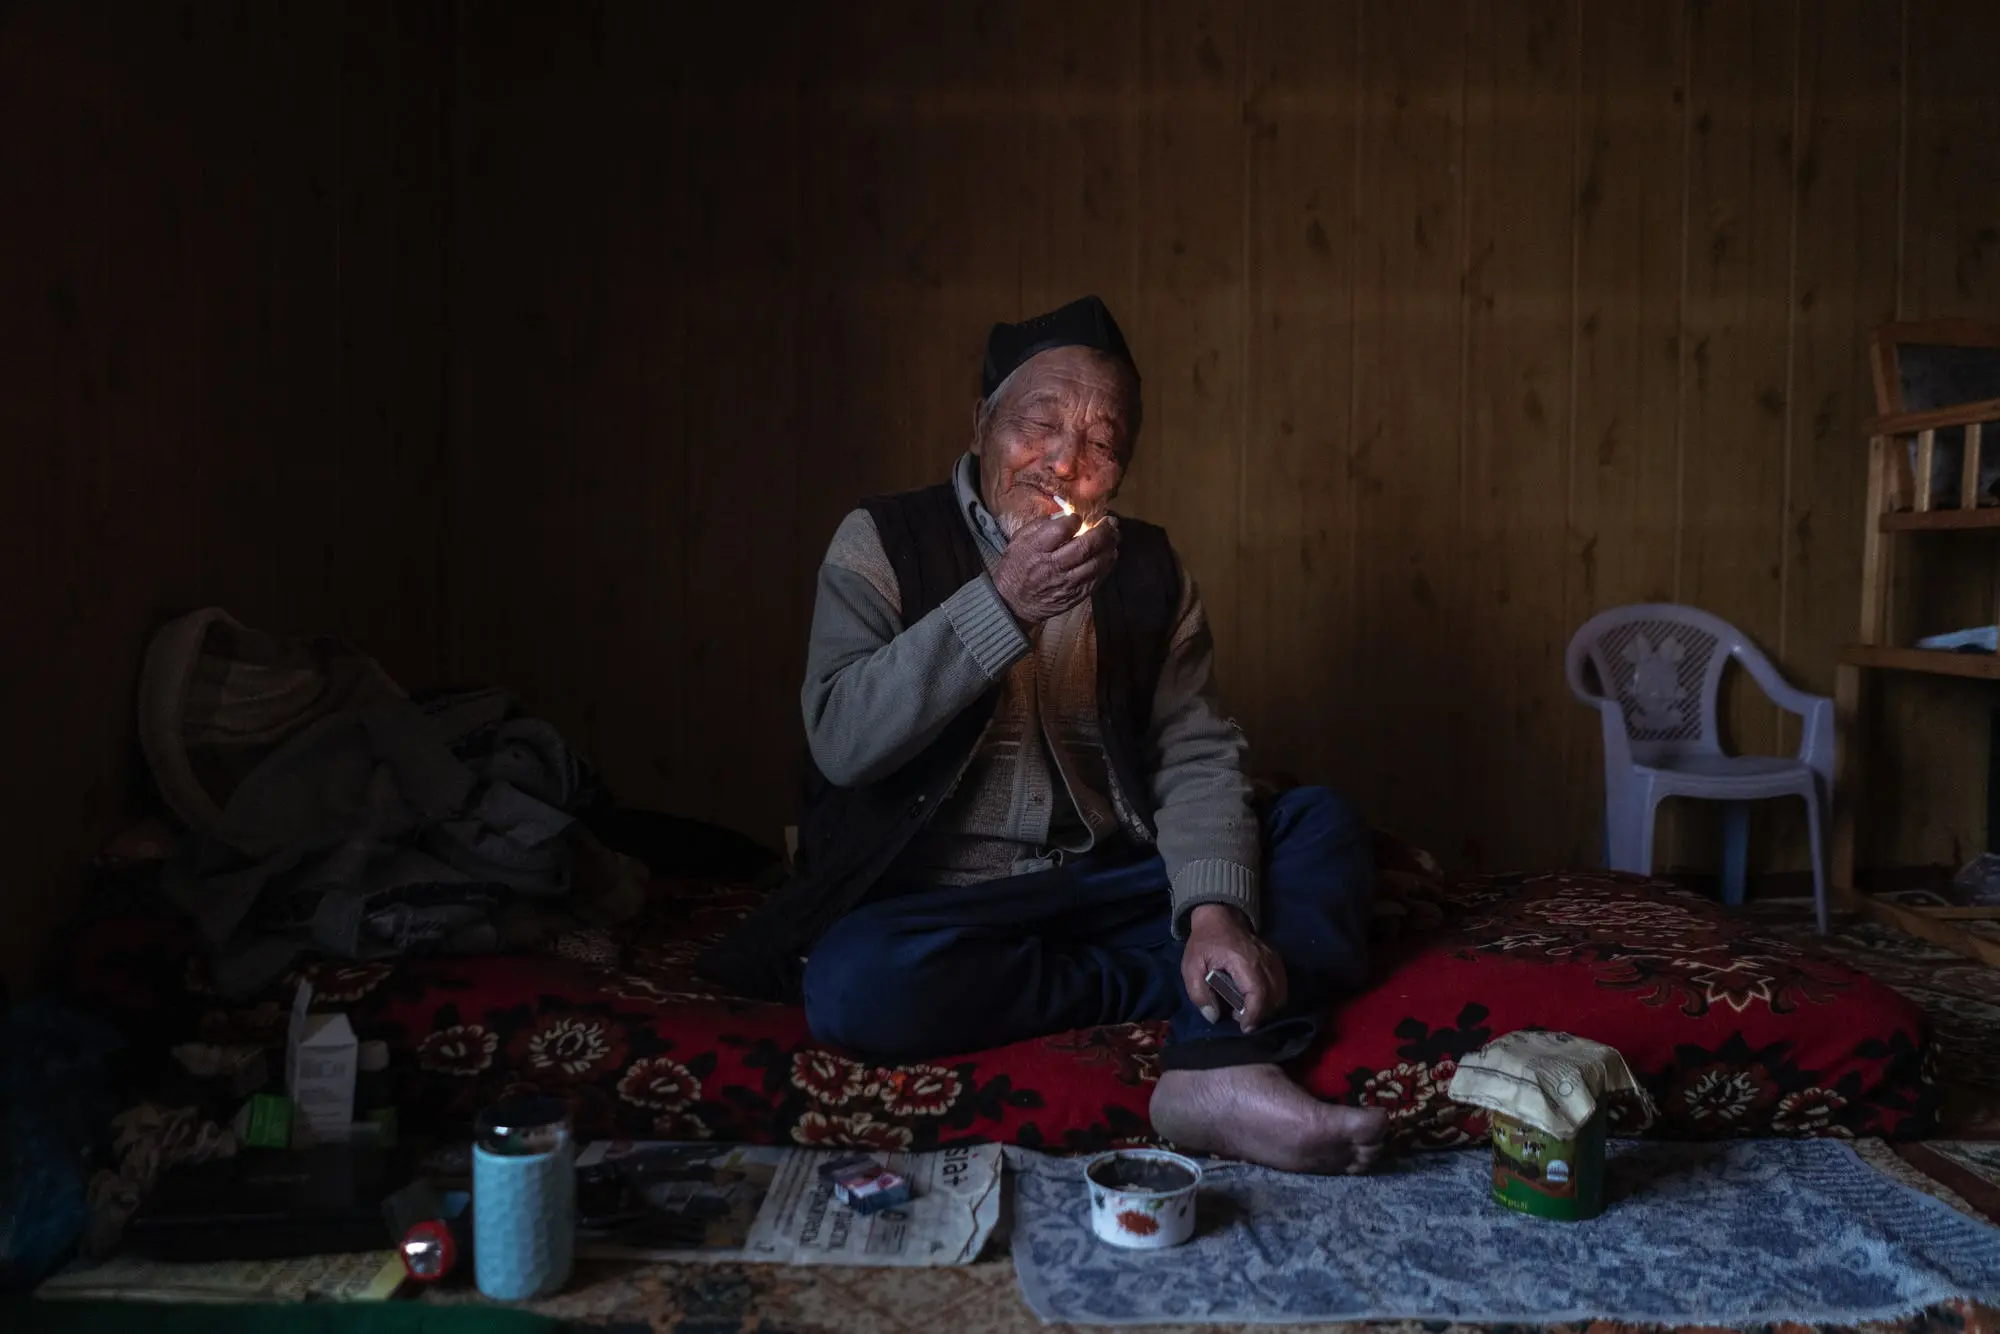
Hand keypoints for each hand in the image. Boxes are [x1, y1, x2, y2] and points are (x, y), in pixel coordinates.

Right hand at [991, 513, 1119, 624]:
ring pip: (1096, 563)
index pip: (1062, 529)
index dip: (1075, 519)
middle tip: (1112, 522)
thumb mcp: (1019, 539)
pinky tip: (1110, 554)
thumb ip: (1041, 524)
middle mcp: (1052, 566)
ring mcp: (1067, 583)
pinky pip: (1097, 578)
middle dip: (1103, 531)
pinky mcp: (1076, 595)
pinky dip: (1107, 564)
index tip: (1078, 517)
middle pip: (1085, 546)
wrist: (1014, 602)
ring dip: (1110, 547)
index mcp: (1036, 549)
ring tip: (1115, 536)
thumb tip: (1066, 515)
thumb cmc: (1017, 566)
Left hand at [1181, 903, 1286, 1031]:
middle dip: (1260, 1015)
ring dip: (1268, 1007)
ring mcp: (1273, 959)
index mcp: (1242, 961)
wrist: (1220, 916)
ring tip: (1248, 1009)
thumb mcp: (1191, 966)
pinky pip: (1281, 984)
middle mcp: (1263, 960)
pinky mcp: (1276, 960)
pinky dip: (1273, 997)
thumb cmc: (1204, 942)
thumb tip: (1214, 1016)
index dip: (1253, 1015)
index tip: (1244, 1027)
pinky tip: (1256, 999)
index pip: (1258, 993)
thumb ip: (1198, 993)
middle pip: (1274, 996)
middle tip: (1242, 1020)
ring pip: (1281, 992)